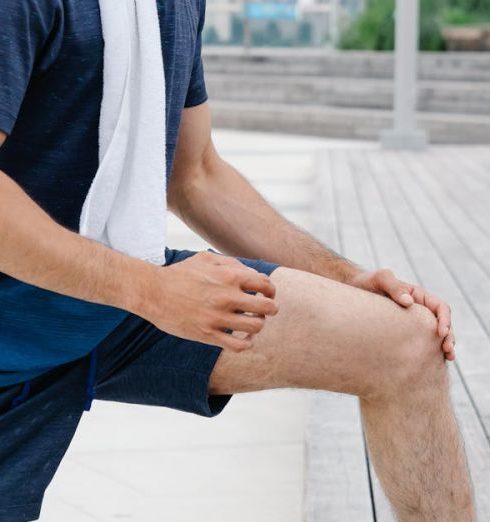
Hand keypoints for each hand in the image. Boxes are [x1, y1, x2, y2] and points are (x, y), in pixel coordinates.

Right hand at [141, 251, 278, 351]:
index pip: (266, 285)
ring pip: (256, 327)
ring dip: (258, 325)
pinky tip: (243, 338)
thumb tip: (252, 275)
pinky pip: (239, 346)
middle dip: (270, 309)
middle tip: (264, 310)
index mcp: (229, 276)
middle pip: (267, 307)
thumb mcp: (206, 259)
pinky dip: (247, 343)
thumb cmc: (180, 274)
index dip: (270, 290)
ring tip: (251, 322)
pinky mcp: (208, 335)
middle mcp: (227, 297)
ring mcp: (218, 317)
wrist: (153, 292)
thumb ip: (232, 264)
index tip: (265, 294)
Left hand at [348, 269, 454, 360]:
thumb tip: (409, 302)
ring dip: (443, 346)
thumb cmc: (367, 281)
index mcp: (418, 295)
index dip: (445, 320)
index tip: (441, 333)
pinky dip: (428, 351)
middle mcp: (418, 309)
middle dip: (448, 337)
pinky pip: (418, 341)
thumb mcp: (380, 278)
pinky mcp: (402, 331)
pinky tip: (429, 362)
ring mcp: (411, 321)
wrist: (352, 288)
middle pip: (442, 323)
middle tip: (448, 352)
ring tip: (448, 358)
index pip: (440, 307)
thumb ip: (394, 286)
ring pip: (433, 335)